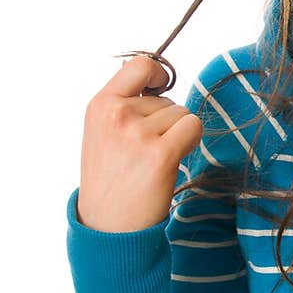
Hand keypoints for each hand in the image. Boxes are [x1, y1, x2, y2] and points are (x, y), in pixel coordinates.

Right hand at [76, 53, 202, 232]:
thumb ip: (122, 104)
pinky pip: (193, 128)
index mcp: (99, 106)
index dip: (157, 74)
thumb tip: (146, 72)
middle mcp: (116, 115)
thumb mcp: (100, 133)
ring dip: (176, 136)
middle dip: (164, 122)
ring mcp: (138, 134)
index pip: (139, 65)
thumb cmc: (109, 180)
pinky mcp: (161, 154)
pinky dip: (190, 142)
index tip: (159, 90)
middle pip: (167, 99)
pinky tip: (171, 162)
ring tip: (152, 162)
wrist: (108, 226)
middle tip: (143, 153)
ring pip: (182, 115)